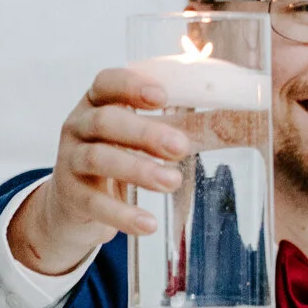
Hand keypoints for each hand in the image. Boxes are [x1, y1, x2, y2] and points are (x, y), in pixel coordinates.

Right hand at [6, 68, 191, 276]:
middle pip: (105, 121)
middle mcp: (78, 126)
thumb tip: (237, 118)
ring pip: (98, 159)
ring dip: (138, 170)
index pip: (106, 83)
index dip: (131, 85)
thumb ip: (178, 125)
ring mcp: (69, 160)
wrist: (73, 204)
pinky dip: (123, 214)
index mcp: (98, 104)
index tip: (162, 97)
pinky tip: (149, 224)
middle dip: (145, 133)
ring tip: (172, 182)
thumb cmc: (118, 158)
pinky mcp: (69, 195)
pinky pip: (94, 203)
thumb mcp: (139, 138)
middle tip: (181, 147)